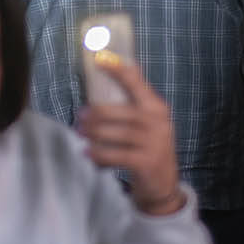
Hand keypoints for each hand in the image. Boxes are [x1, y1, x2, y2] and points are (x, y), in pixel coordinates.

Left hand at [75, 53, 183, 215]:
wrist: (164, 184)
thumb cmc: (147, 147)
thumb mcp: (146, 124)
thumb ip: (128, 107)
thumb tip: (95, 91)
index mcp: (157, 107)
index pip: (137, 83)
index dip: (118, 70)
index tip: (99, 59)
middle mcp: (159, 122)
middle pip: (123, 111)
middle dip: (98, 113)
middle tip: (79, 116)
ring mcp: (155, 143)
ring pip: (119, 134)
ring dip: (95, 133)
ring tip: (81, 133)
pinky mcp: (147, 163)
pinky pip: (117, 155)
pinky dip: (100, 154)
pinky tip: (88, 154)